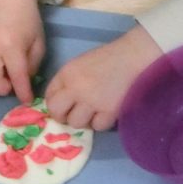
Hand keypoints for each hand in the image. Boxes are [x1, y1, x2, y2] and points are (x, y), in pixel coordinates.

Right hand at [0, 0, 45, 100]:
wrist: (9, 0)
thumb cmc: (27, 22)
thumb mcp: (38, 44)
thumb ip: (31, 66)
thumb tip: (20, 84)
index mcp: (11, 45)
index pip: (16, 76)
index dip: (22, 92)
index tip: (26, 100)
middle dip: (1, 89)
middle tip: (9, 86)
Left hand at [43, 24, 161, 131]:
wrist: (133, 57)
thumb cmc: (108, 59)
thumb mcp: (80, 64)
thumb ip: (68, 81)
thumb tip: (62, 102)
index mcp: (67, 73)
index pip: (49, 96)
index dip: (55, 104)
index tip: (63, 106)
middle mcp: (75, 88)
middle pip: (57, 112)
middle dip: (63, 116)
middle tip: (72, 115)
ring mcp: (92, 101)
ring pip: (76, 123)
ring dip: (83, 120)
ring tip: (92, 113)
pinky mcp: (109, 111)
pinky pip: (98, 126)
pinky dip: (101, 122)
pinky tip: (106, 114)